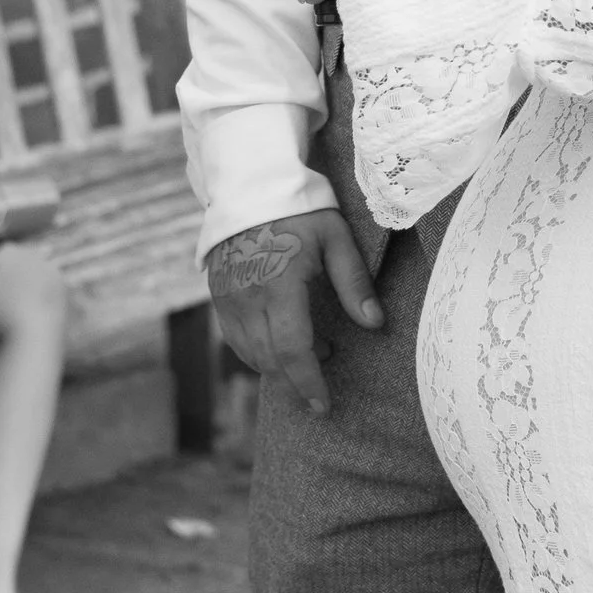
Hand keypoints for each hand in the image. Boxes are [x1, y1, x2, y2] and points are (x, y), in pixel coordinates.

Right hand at [205, 210, 380, 417]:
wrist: (249, 186)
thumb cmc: (299, 209)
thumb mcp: (335, 236)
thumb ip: (353, 282)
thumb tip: (374, 324)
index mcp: (281, 283)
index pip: (293, 349)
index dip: (308, 382)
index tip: (323, 405)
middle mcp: (249, 296)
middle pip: (270, 359)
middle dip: (295, 383)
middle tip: (320, 393)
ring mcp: (228, 298)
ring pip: (250, 354)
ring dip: (278, 368)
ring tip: (310, 358)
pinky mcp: (218, 296)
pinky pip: (234, 339)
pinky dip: (256, 353)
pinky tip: (279, 347)